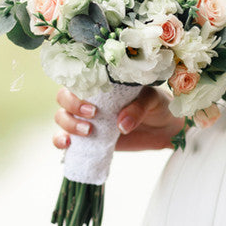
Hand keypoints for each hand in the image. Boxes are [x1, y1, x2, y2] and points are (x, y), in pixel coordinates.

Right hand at [52, 87, 183, 150]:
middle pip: (63, 98)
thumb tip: (121, 125)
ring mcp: (86, 119)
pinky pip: (65, 139)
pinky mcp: (87, 139)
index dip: (77, 88)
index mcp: (102, 84)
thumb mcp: (151, 100)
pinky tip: (68, 145)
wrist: (165, 128)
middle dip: (71, 107)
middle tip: (93, 115)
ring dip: (68, 125)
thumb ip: (137, 109)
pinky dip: (60, 141)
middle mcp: (89, 99)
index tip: (93, 102)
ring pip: (62, 118)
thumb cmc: (157, 106)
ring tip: (88, 132)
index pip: (77, 80)